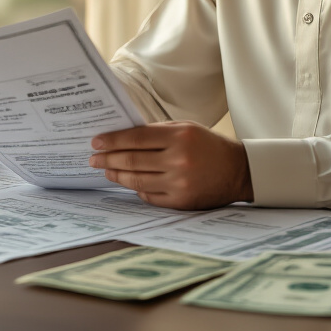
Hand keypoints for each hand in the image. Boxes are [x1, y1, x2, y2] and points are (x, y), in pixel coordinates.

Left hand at [89, 121, 252, 209]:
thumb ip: (157, 131)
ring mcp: (179, 184)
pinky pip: (149, 196)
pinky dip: (136, 189)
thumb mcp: (186, 128)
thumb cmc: (208, 146)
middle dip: (108, 158)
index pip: (136, 137)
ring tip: (106, 170)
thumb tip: (123, 136)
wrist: (238, 171)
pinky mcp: (180, 202)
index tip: (97, 142)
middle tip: (93, 158)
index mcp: (179, 137)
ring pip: (137, 180)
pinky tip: (128, 182)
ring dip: (117, 175)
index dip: (113, 140)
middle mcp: (178, 160)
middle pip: (132, 160)